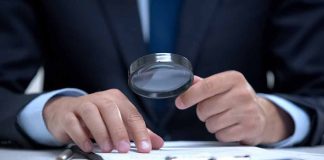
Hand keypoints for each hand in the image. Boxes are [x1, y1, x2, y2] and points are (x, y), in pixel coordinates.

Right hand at [43, 89, 163, 152]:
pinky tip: (87, 146)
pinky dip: (80, 135)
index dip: (140, 131)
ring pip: (92, 113)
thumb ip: (136, 132)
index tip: (145, 147)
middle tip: (124, 149)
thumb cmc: (97, 116)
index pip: (131, 114)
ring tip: (106, 148)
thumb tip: (156, 142)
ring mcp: (82, 104)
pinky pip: (73, 122)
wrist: (66, 111)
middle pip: (111, 110)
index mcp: (116, 99)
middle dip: (119, 131)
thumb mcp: (118, 123)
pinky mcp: (67, 114)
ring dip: (100, 132)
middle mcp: (100, 99)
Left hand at [175, 71, 293, 144]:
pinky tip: (230, 126)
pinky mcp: (250, 128)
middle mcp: (243, 93)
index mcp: (234, 78)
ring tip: (223, 118)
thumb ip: (202, 84)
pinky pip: (221, 135)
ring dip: (212, 124)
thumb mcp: (222, 86)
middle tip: (213, 110)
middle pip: (205, 108)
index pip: (205, 87)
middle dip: (203, 112)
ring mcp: (248, 111)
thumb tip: (185, 83)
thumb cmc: (236, 98)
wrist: (260, 114)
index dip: (189, 96)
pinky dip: (221, 134)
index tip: (180, 102)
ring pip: (211, 123)